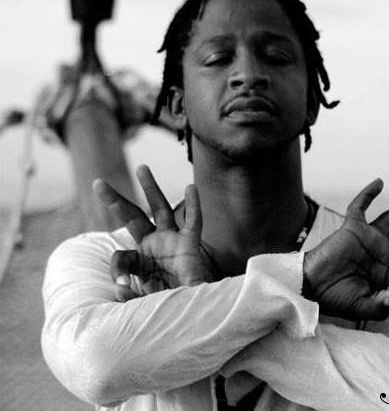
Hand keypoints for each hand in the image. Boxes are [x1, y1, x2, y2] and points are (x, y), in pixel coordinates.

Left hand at [93, 165, 217, 300]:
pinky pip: (193, 223)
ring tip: (142, 168)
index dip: (118, 269)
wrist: (194, 315)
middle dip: (116, 201)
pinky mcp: (190, 246)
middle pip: (133, 218)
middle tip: (98, 182)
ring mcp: (172, 243)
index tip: (124, 286)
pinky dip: (193, 207)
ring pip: (161, 210)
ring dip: (152, 189)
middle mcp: (153, 247)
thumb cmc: (168, 309)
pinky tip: (191, 187)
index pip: (121, 257)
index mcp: (139, 263)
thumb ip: (129, 299)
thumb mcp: (144, 305)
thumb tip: (120, 289)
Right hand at [303, 179, 388, 320]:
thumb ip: (383, 305)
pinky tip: (380, 182)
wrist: (310, 285)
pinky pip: (360, 206)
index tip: (385, 293)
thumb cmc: (335, 297)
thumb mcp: (364, 308)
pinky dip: (368, 194)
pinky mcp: (352, 228)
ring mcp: (368, 239)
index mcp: (385, 273)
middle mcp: (381, 254)